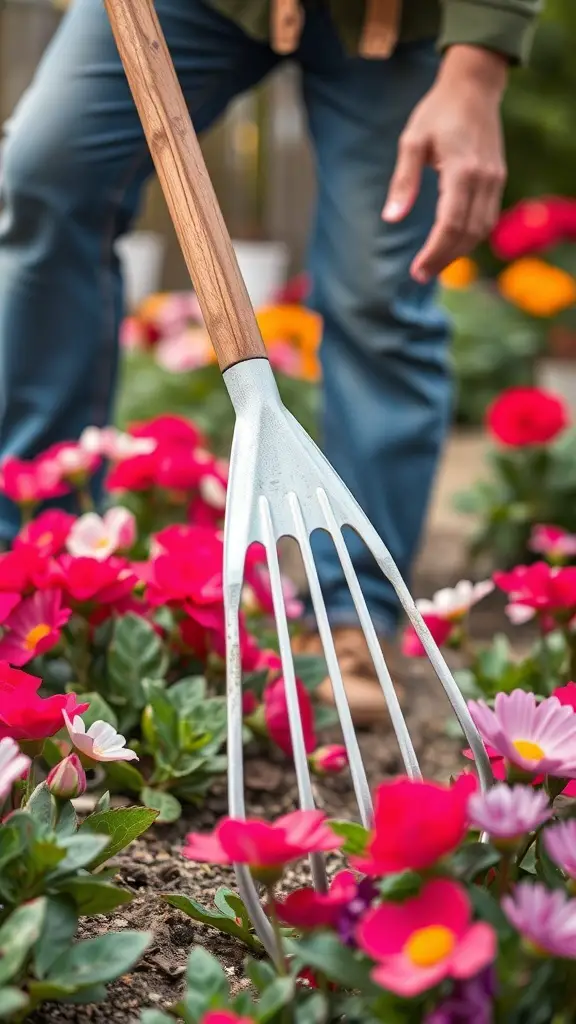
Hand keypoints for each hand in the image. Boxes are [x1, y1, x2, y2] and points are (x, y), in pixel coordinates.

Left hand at [383, 45, 507, 282]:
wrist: (473, 87)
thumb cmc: (437, 112)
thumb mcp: (412, 141)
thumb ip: (403, 181)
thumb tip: (391, 218)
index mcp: (462, 171)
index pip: (450, 224)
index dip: (434, 252)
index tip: (416, 270)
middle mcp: (484, 179)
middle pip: (467, 233)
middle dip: (444, 258)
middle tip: (420, 274)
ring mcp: (495, 180)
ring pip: (481, 230)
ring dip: (458, 252)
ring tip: (434, 264)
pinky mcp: (497, 180)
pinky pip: (487, 218)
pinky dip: (470, 237)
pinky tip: (451, 244)